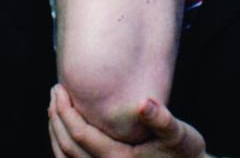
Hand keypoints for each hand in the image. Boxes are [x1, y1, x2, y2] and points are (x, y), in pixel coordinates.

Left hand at [48, 86, 207, 157]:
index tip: (60, 88)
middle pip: (67, 148)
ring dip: (56, 133)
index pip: (80, 135)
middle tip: (55, 91)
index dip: (66, 111)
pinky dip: (63, 148)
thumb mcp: (179, 135)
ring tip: (54, 107)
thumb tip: (144, 103)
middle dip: (56, 118)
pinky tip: (65, 129)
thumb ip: (162, 119)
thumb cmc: (185, 154)